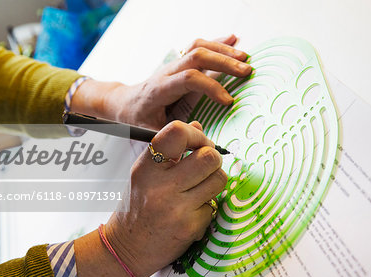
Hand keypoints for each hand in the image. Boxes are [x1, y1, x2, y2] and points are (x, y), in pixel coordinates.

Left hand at [71, 35, 250, 129]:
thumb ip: (174, 136)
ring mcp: (173, 65)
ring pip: (198, 47)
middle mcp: (167, 72)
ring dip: (223, 50)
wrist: (124, 103)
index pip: (189, 79)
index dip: (211, 88)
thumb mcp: (151, 132)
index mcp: (160, 89)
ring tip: (245, 58)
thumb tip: (200, 142)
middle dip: (224, 62)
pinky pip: (197, 47)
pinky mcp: (178, 64)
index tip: (228, 101)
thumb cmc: (137, 119)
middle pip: (196, 56)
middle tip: (246, 71)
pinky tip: (233, 40)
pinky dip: (217, 43)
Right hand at [105, 120, 227, 276]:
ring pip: (219, 179)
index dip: (197, 135)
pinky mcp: (190, 227)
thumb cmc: (137, 207)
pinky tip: (191, 211)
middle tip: (206, 165)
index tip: (199, 142)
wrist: (126, 248)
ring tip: (200, 187)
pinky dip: (207, 206)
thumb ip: (170, 150)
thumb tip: (198, 126)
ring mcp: (176, 208)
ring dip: (214, 180)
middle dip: (213, 157)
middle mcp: (160, 186)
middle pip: (208, 156)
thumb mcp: (145, 173)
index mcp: (146, 168)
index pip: (177, 133)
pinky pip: (214, 205)